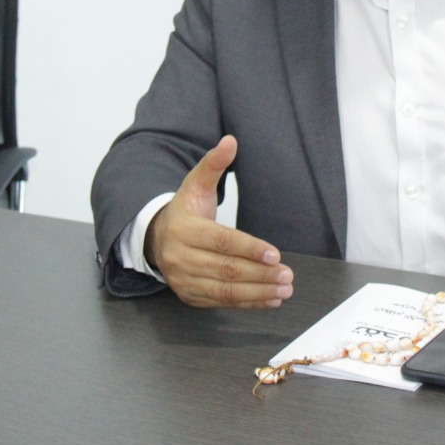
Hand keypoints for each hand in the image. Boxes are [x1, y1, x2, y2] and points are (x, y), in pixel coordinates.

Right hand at [145, 135, 293, 308]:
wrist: (156, 238)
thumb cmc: (185, 210)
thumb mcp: (195, 183)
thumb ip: (214, 163)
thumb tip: (230, 141)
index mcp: (183, 230)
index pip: (221, 241)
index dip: (249, 248)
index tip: (275, 254)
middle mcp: (180, 258)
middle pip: (226, 269)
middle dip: (260, 274)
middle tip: (287, 275)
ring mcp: (184, 280)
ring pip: (225, 290)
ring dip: (258, 292)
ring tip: (284, 289)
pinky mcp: (190, 296)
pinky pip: (222, 302)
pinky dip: (249, 303)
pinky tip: (270, 299)